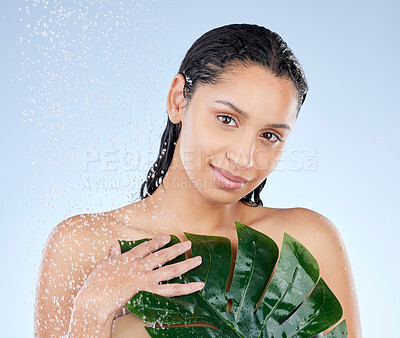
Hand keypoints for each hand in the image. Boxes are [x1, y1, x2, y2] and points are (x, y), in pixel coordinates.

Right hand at [74, 235, 203, 322]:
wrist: (95, 298)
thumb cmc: (95, 285)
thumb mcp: (103, 266)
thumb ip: (112, 256)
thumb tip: (114, 246)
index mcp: (128, 259)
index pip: (146, 247)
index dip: (157, 242)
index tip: (167, 237)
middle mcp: (140, 266)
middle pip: (162, 255)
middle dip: (176, 249)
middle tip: (188, 243)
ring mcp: (147, 278)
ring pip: (171, 269)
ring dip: (186, 264)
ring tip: (198, 259)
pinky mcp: (150, 291)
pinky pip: (173, 290)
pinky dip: (187, 288)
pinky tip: (198, 285)